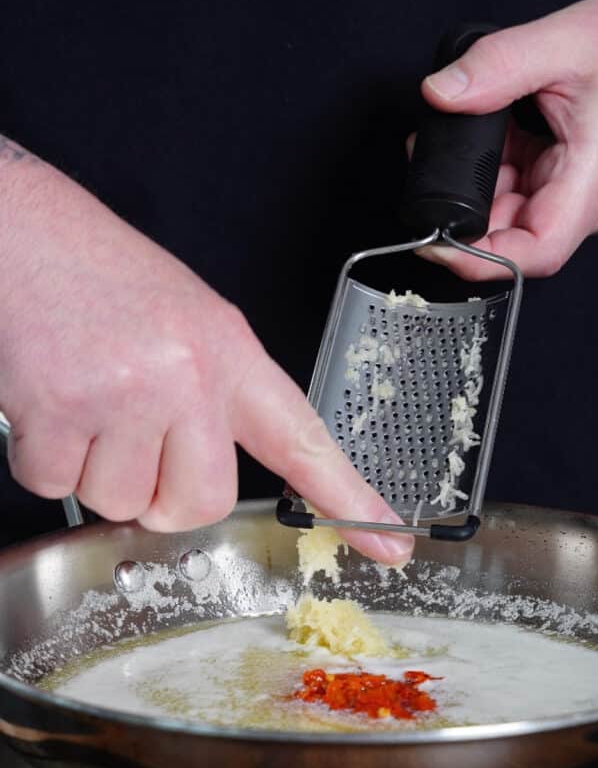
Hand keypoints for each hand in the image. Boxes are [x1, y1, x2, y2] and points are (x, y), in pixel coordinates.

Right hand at [0, 141, 412, 564]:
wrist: (23, 226)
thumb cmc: (100, 274)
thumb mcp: (186, 318)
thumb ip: (210, 394)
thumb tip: (197, 477)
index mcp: (228, 352)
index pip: (302, 439)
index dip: (349, 497)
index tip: (391, 541)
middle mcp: (188, 377)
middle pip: (197, 504)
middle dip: (158, 496)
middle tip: (130, 440)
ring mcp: (125, 394)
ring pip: (119, 502)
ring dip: (92, 469)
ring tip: (81, 399)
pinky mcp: (60, 408)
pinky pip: (55, 485)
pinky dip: (42, 458)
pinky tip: (44, 400)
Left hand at [418, 0, 597, 279]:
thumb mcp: (567, 42)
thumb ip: (498, 66)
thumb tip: (439, 94)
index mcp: (590, 184)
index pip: (532, 253)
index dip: (478, 260)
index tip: (436, 242)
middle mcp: (584, 203)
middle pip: (510, 236)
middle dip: (463, 209)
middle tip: (429, 166)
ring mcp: (577, 195)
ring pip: (511, 211)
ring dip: (477, 183)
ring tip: (460, 138)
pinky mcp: (571, 180)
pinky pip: (523, 188)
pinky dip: (497, 166)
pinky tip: (490, 132)